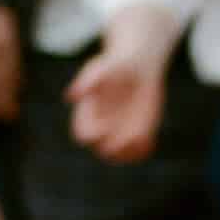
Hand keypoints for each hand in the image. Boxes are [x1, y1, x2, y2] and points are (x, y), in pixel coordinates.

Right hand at [67, 10, 173, 162]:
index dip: (91, 136)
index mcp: (88, 114)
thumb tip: (71, 97)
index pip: (83, 134)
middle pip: (101, 149)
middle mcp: (102, 126)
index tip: (102, 129)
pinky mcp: (138, 133)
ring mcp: (120, 132)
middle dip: (110, 148)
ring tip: (138, 141)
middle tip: (123, 140)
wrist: (137, 65)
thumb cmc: (115, 64)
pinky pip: (138, 152)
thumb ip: (87, 82)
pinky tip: (148, 140)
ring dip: (128, 154)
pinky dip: (142, 151)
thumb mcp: (102, 69)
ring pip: (120, 155)